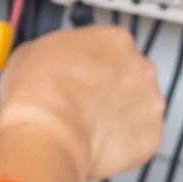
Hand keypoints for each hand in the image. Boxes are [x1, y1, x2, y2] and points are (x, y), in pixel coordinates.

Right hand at [0, 25, 164, 181]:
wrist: (46, 135)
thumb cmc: (38, 95)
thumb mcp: (31, 52)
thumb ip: (56, 52)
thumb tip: (48, 62)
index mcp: (113, 39)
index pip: (111, 44)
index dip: (94, 61)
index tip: (84, 70)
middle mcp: (139, 66)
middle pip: (131, 74)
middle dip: (111, 87)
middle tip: (85, 100)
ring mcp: (149, 101)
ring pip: (139, 106)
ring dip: (120, 114)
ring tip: (90, 125)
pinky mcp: (151, 136)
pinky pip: (141, 137)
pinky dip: (125, 142)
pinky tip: (99, 142)